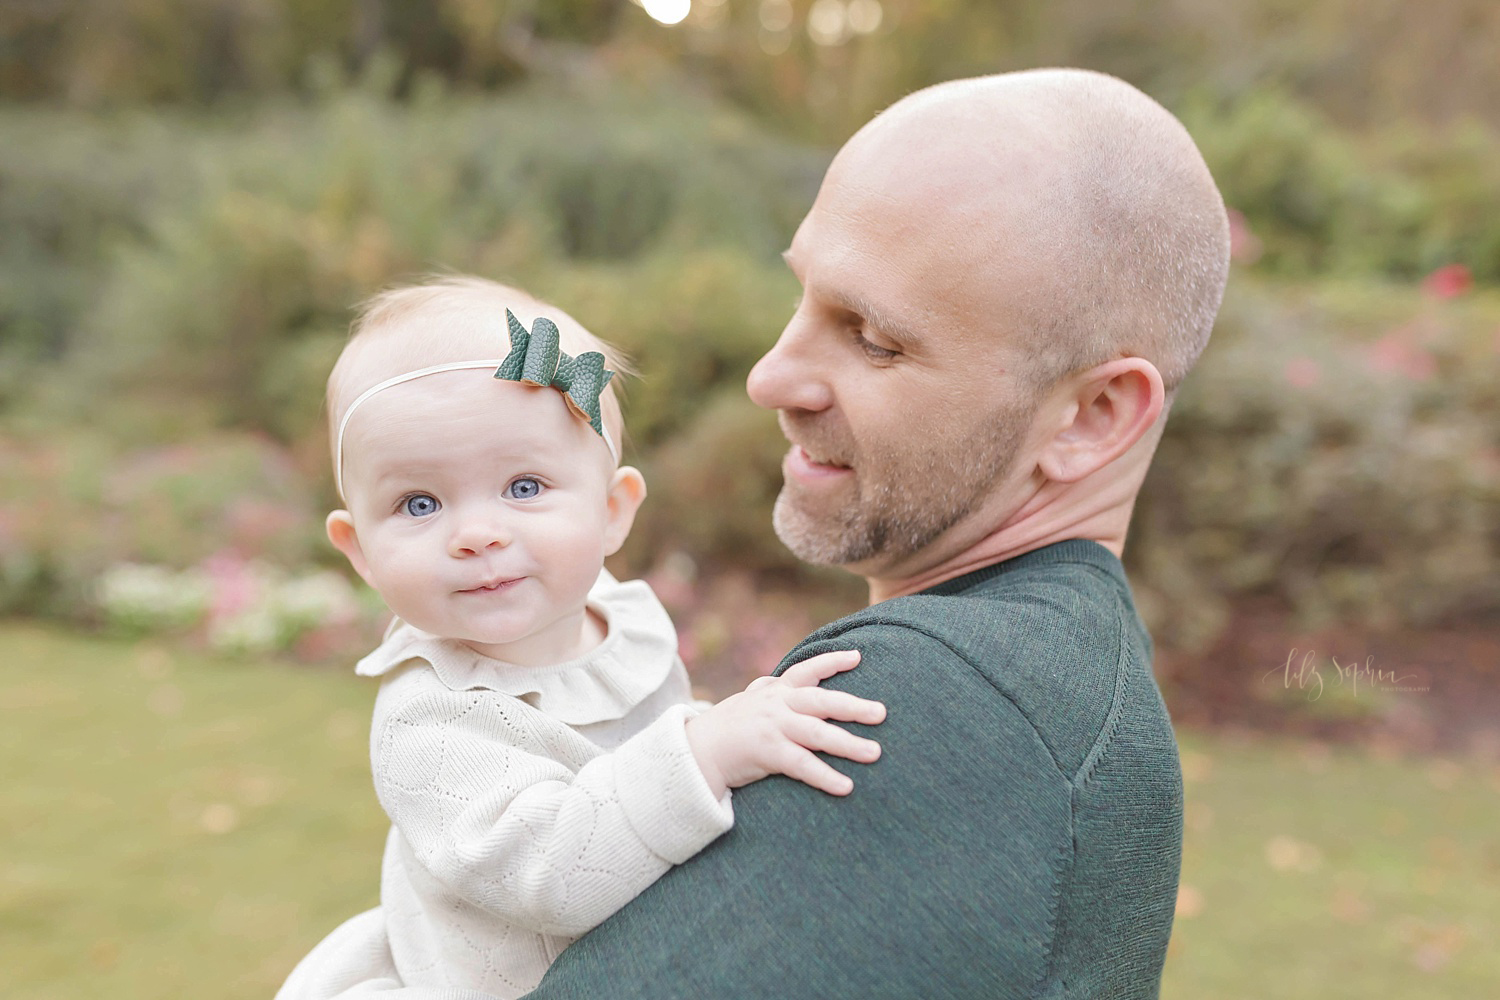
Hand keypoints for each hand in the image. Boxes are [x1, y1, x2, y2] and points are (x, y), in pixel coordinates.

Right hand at [685, 650, 885, 797]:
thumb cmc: (729, 727)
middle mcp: (777, 704)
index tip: (858, 656)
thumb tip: (784, 679)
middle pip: (821, 701)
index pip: (806, 670)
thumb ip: (771, 690)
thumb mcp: (751, 701)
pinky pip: (802, 765)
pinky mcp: (767, 753)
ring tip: (875, 753)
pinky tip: (846, 787)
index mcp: (776, 691)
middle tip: (882, 712)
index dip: (831, 662)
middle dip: (853, 706)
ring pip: (817, 733)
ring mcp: (773, 727)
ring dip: (848, 744)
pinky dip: (825, 776)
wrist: (696, 751)